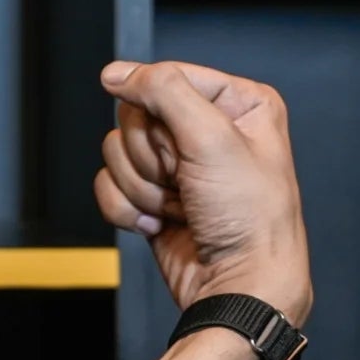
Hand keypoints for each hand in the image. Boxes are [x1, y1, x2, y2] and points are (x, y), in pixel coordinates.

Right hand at [95, 57, 312, 324]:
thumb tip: (116, 74)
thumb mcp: (213, 138)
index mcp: (238, 103)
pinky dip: (127, 207)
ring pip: (117, 151)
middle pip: (136, 116)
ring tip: (180, 206)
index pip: (166, 77)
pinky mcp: (153, 195)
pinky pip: (109, 183)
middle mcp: (208, 129)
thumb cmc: (250, 219)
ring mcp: (177, 165)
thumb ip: (163, 90)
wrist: (238, 285)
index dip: (163, 112)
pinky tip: (161, 222)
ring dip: (143, 187)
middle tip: (186, 179)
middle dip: (153, 157)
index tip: (184, 143)